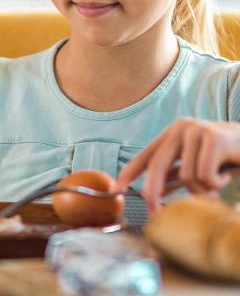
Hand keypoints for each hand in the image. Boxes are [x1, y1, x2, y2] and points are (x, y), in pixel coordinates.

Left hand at [113, 118, 239, 213]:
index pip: (145, 155)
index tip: (114, 189)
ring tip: (217, 184)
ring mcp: (197, 131)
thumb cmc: (227, 157)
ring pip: (185, 175)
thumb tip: (153, 194)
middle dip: (153, 192)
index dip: (128, 173)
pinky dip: (216, 183)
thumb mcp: (197, 165)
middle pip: (156, 165)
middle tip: (155, 214)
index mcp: (173, 134)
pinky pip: (204, 175)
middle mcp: (181, 128)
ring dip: (202, 189)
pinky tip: (226, 175)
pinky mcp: (214, 138)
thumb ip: (175, 175)